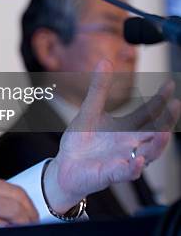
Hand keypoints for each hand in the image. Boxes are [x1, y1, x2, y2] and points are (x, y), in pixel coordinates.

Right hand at [0, 160, 37, 232]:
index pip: (9, 186)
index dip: (24, 204)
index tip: (28, 213)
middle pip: (16, 198)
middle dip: (29, 214)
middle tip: (33, 224)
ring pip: (11, 213)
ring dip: (20, 224)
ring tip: (23, 230)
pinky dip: (3, 230)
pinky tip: (4, 233)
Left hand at [44, 60, 180, 212]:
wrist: (64, 166)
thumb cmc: (81, 141)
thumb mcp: (89, 111)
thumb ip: (99, 89)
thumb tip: (105, 61)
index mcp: (126, 129)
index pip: (149, 114)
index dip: (160, 100)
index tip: (170, 83)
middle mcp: (130, 144)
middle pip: (155, 133)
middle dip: (167, 122)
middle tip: (176, 105)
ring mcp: (123, 159)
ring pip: (148, 154)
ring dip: (157, 145)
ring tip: (164, 133)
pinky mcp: (111, 174)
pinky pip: (126, 172)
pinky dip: (134, 167)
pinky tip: (139, 159)